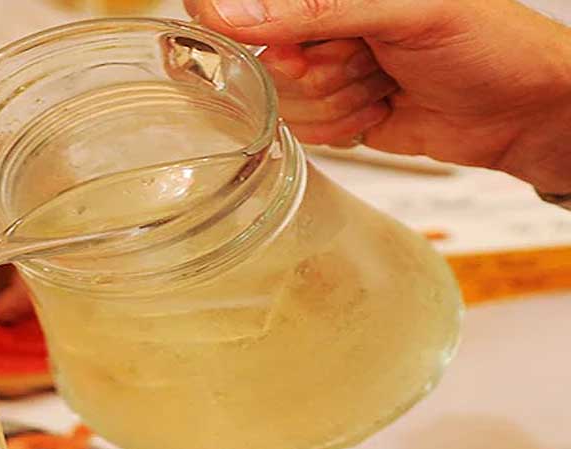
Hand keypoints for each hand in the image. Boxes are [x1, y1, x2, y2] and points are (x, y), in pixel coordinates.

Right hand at [184, 0, 570, 193]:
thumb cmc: (489, 43)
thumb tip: (227, 9)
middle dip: (325, 72)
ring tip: (387, 82)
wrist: (526, 112)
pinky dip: (344, 127)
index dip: (274, 37)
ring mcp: (326, 68)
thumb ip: (316, 8)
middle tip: (374, 60)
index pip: (254, 9)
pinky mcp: (333, 111)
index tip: (301, 53)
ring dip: (341, 101)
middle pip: (268, 62)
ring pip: (286, 102)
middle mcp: (323, 23)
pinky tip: (382, 107)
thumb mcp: (404, 12)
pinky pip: (303, 131)